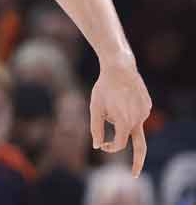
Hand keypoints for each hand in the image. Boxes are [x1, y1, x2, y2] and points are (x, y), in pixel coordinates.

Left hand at [89, 60, 151, 175]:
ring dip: (121, 119)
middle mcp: (138, 119)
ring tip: (113, 101)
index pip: (119, 144)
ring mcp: (145, 112)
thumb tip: (96, 146)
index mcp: (125, 121)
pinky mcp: (147, 106)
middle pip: (140, 146)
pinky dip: (127, 111)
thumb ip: (95, 127)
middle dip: (138, 162)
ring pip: (131, 124)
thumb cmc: (103, 87)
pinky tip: (122, 98)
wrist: (120, 68)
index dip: (109, 147)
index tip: (102, 145)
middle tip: (134, 176)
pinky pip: (136, 115)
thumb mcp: (95, 107)